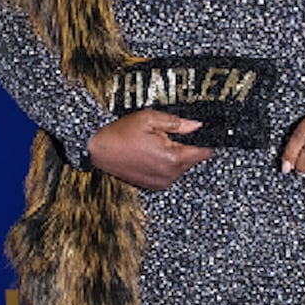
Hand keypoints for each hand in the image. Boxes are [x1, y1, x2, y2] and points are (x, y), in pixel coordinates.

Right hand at [86, 110, 213, 190]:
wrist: (99, 149)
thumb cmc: (121, 134)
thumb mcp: (150, 119)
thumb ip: (177, 123)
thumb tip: (196, 125)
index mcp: (172, 157)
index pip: (202, 153)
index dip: (204, 142)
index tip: (204, 135)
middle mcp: (169, 174)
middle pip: (191, 160)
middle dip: (184, 147)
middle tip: (164, 136)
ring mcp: (161, 182)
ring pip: (180, 167)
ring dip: (174, 156)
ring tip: (153, 145)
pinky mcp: (153, 186)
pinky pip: (169, 174)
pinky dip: (165, 165)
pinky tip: (150, 155)